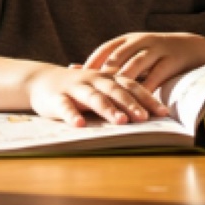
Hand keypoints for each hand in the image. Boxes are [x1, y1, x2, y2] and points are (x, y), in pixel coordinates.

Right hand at [26, 66, 167, 126]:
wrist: (41, 80)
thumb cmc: (79, 88)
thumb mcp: (101, 88)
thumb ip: (121, 96)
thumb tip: (150, 113)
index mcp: (107, 78)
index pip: (131, 86)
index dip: (147, 99)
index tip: (163, 113)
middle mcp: (94, 81)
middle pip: (115, 91)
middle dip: (131, 104)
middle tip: (144, 118)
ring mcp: (75, 88)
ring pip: (94, 98)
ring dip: (108, 109)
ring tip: (121, 122)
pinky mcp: (56, 99)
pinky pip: (65, 107)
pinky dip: (72, 116)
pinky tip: (79, 125)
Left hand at [82, 32, 204, 91]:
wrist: (191, 47)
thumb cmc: (155, 55)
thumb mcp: (133, 53)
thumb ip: (110, 61)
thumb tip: (75, 68)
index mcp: (129, 39)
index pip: (106, 49)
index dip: (92, 63)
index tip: (78, 78)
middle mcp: (141, 41)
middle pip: (119, 56)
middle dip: (105, 73)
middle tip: (91, 89)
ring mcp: (157, 49)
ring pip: (137, 65)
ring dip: (125, 82)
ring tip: (113, 97)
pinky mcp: (171, 59)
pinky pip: (157, 74)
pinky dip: (147, 88)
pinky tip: (139, 101)